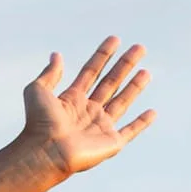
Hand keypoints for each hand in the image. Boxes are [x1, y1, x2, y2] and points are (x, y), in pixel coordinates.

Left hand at [0, 36, 155, 191]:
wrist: (46, 152)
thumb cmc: (38, 123)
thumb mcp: (37, 91)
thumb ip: (49, 73)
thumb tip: (56, 55)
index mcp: (71, 100)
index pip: (91, 72)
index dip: (102, 55)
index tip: (114, 39)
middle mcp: (86, 112)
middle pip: (110, 83)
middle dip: (124, 65)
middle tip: (140, 47)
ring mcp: (99, 127)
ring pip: (121, 102)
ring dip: (135, 87)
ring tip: (146, 71)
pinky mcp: (110, 143)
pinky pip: (130, 131)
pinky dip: (141, 123)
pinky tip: (152, 112)